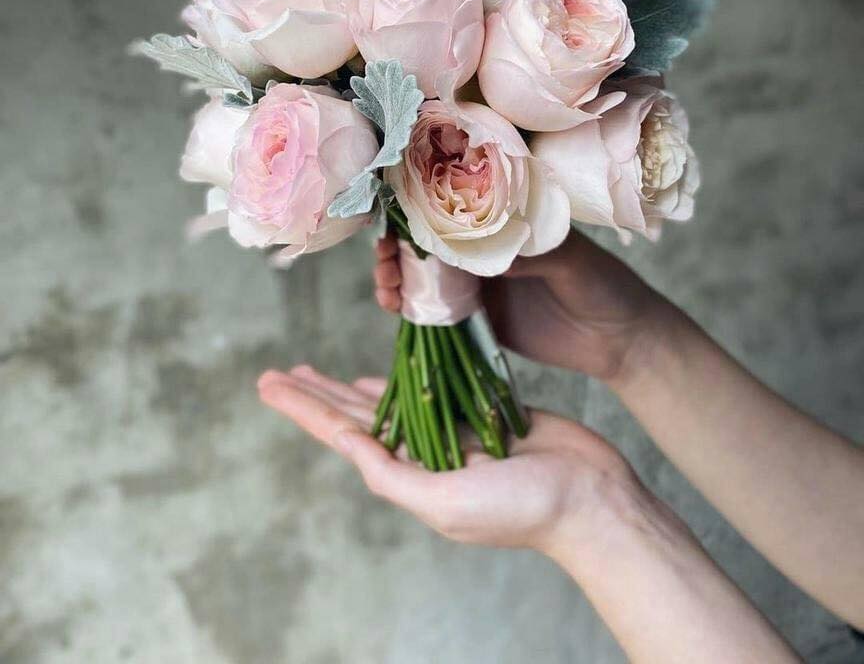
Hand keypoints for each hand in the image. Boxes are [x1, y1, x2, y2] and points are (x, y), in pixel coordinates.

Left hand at [258, 365, 634, 554]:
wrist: (590, 498)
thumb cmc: (520, 508)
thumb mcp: (444, 501)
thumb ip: (393, 476)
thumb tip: (348, 446)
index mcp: (408, 476)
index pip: (342, 433)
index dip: (303, 407)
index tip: (269, 383)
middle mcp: (422, 453)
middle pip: (354, 414)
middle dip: (314, 393)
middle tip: (276, 372)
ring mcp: (450, 431)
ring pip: (386, 398)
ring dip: (347, 384)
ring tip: (314, 369)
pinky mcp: (479, 410)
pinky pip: (430, 386)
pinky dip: (401, 377)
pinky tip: (380, 373)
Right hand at [374, 232, 673, 385]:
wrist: (620, 343)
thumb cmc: (605, 286)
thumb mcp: (572, 260)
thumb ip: (528, 252)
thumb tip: (478, 246)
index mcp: (508, 220)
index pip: (455, 203)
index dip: (418, 206)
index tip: (394, 216)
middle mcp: (486, 246)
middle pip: (426, 238)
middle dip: (396, 244)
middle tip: (383, 258)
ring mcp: (477, 281)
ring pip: (422, 273)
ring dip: (395, 275)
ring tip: (385, 286)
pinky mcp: (476, 317)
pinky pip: (433, 309)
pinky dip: (409, 306)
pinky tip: (395, 306)